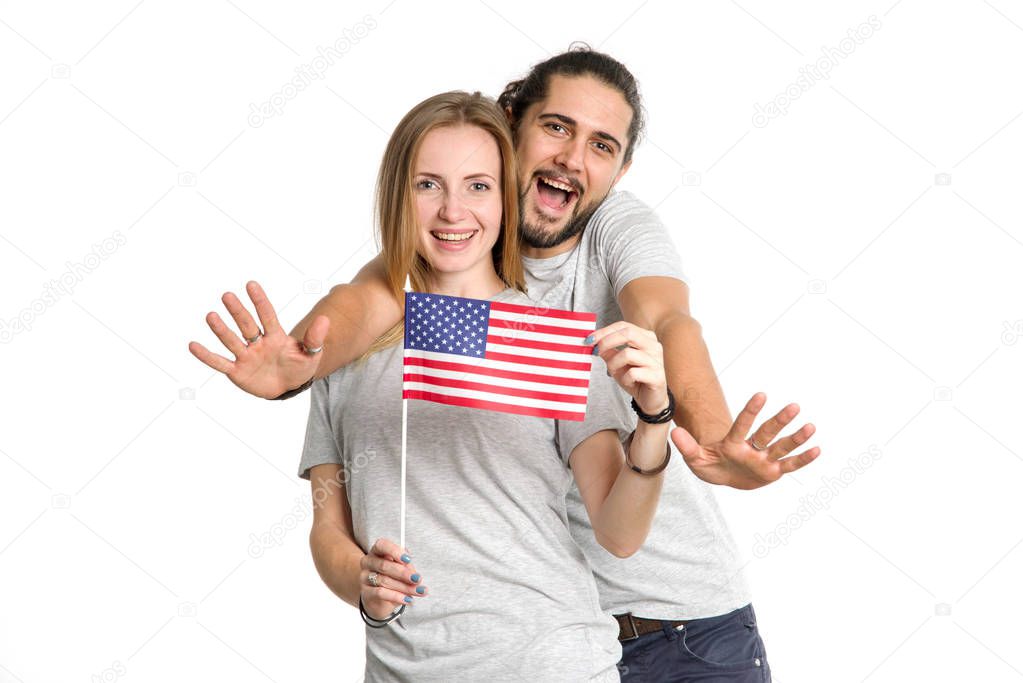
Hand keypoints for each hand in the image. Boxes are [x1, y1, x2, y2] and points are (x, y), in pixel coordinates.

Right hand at [188, 281, 328, 398]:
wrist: (288, 386)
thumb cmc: (299, 366)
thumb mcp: (311, 354)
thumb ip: (314, 338)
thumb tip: (326, 319)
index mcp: (276, 336)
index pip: (267, 315)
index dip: (260, 301)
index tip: (251, 284)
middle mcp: (258, 342)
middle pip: (246, 325)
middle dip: (238, 311)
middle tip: (228, 296)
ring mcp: (246, 356)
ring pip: (232, 341)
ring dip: (221, 330)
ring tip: (211, 316)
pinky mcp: (237, 371)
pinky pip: (219, 363)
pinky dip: (207, 356)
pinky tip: (193, 345)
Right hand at [360, 538, 426, 619]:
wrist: (379, 599)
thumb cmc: (393, 578)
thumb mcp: (401, 569)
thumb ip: (406, 567)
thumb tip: (414, 573)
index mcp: (377, 551)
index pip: (381, 545)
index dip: (395, 551)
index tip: (409, 559)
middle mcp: (368, 562)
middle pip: (384, 565)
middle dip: (403, 573)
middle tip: (418, 579)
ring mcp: (364, 578)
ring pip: (384, 580)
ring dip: (404, 587)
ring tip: (419, 591)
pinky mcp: (365, 592)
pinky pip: (381, 593)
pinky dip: (396, 596)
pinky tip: (408, 599)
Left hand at [590, 322, 667, 414]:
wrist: (650, 400)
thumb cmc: (634, 378)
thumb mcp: (616, 362)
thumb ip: (607, 351)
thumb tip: (592, 341)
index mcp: (646, 337)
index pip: (623, 326)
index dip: (604, 331)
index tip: (589, 340)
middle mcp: (654, 346)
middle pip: (628, 333)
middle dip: (607, 341)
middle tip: (596, 351)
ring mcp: (657, 360)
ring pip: (628, 354)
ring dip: (614, 364)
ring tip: (615, 373)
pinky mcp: (657, 376)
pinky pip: (633, 373)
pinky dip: (625, 378)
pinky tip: (628, 382)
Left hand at [670, 392, 820, 489]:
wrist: (722, 477)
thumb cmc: (710, 465)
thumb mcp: (695, 459)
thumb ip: (687, 447)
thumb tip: (675, 432)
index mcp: (733, 443)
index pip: (742, 425)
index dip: (750, 411)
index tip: (761, 395)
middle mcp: (751, 447)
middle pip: (767, 432)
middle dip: (780, 421)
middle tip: (794, 406)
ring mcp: (763, 459)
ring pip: (781, 446)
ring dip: (795, 438)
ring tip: (810, 427)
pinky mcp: (772, 471)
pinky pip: (789, 465)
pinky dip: (802, 459)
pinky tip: (817, 450)